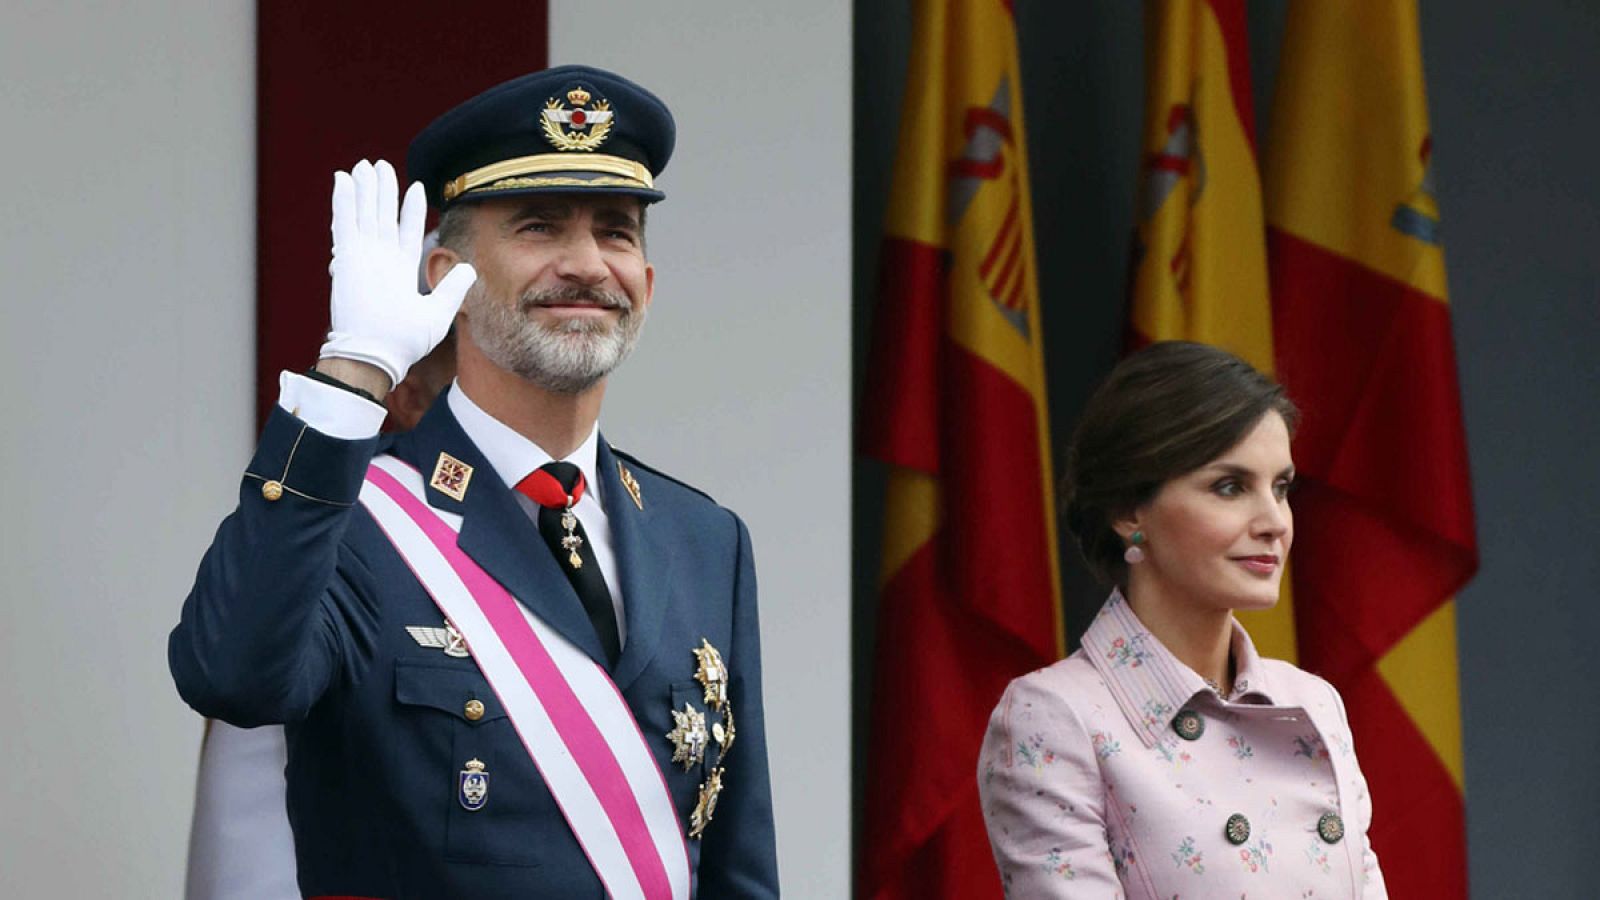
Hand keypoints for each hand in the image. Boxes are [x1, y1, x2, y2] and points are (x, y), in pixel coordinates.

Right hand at [318, 159, 476, 385]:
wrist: (378, 355)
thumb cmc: (405, 341)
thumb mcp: (438, 313)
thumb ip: (452, 288)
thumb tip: (470, 268)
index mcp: (400, 270)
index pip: (406, 230)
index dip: (410, 209)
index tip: (416, 187)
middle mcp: (380, 259)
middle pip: (382, 215)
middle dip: (382, 190)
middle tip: (379, 165)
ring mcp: (363, 256)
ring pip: (364, 212)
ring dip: (363, 189)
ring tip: (364, 166)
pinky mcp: (348, 257)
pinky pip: (345, 222)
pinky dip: (344, 200)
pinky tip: (342, 179)